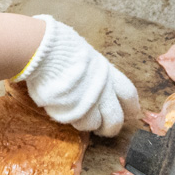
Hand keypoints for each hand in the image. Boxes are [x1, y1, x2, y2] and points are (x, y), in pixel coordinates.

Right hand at [18, 15, 140, 136]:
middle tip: (105, 128)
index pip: (128, 93)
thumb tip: (90, 75)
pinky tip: (66, 112)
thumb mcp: (85, 54)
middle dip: (112, 126)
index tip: (132, 112)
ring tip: (81, 118)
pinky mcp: (71, 113)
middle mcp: (102, 90)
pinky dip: (73, 121)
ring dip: (90, 124)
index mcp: (107, 72)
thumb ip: (92, 70)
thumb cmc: (60, 46)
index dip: (132, 106)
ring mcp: (87, 103)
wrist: (42, 51)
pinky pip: (77, 124)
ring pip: (95, 125)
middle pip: (116, 118)